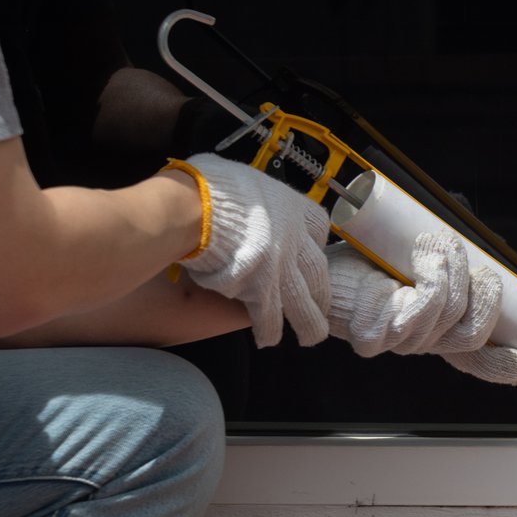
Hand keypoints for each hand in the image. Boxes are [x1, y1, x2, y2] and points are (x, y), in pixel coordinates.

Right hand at [172, 154, 331, 346]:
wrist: (195, 208)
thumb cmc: (209, 186)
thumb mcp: (241, 177)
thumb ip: (251, 193)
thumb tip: (238, 192)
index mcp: (291, 208)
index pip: (319, 227)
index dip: (316, 243)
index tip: (311, 252)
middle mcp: (294, 240)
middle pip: (319, 272)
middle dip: (321, 292)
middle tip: (320, 305)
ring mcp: (281, 268)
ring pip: (304, 303)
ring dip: (308, 323)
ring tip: (309, 336)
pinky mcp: (261, 291)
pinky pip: (270, 318)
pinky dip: (269, 331)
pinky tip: (267, 339)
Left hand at [327, 233, 505, 361]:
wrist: (320, 265)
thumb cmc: (365, 261)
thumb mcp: (417, 257)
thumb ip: (447, 256)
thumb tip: (477, 236)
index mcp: (436, 329)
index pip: (474, 358)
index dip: (501, 364)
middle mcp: (421, 341)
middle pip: (471, 335)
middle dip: (483, 295)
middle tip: (474, 263)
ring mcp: (399, 343)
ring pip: (447, 316)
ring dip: (450, 272)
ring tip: (434, 244)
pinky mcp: (373, 337)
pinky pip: (416, 312)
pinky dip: (424, 280)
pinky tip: (415, 261)